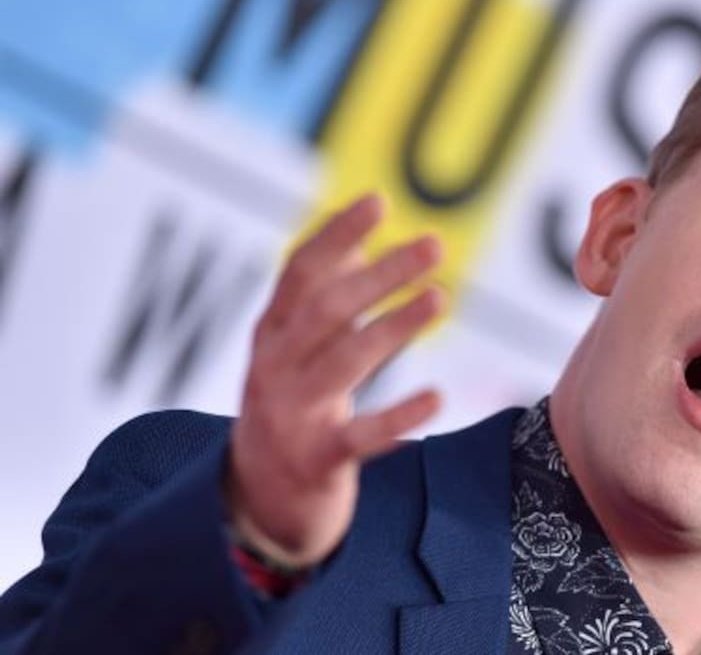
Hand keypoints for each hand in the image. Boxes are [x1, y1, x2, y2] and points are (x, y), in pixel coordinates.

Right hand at [227, 194, 442, 566]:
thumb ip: (324, 299)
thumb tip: (362, 241)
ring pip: (344, 362)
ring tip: (441, 297)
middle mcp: (275, 367)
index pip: (301, 272)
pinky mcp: (317, 460)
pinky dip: (399, 416)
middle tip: (435, 245)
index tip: (378, 201)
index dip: (337, 235)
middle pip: (328, 309)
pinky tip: (438, 397)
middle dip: (381, 273)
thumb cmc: (289, 408)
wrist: (257, 501)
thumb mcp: (296, 350)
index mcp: (273, 334)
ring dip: (394, 327)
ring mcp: (292, 414)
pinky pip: (361, 436)